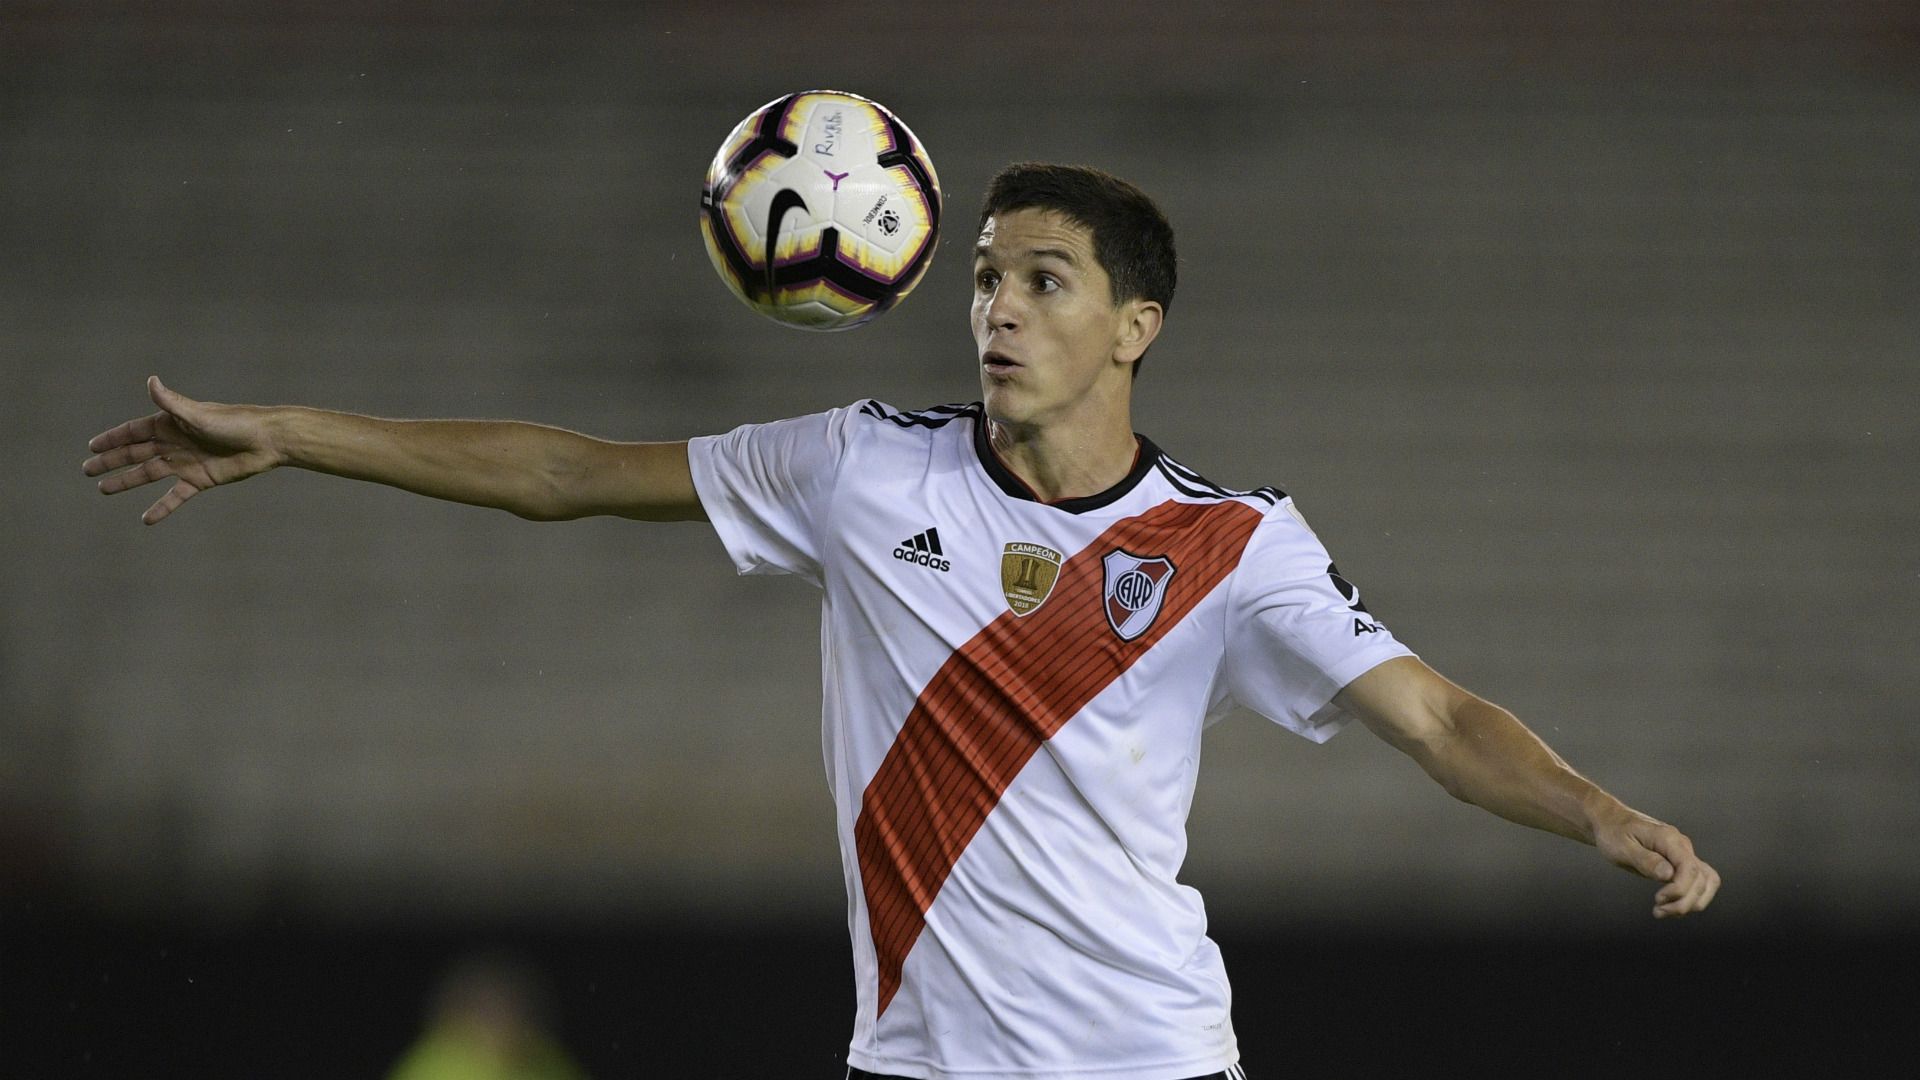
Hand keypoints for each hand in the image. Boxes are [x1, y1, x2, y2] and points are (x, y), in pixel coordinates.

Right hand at [84, 376, 284, 524]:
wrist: (267, 441)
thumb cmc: (234, 423)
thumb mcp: (198, 414)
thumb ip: (173, 403)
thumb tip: (151, 380)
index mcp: (170, 424)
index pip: (133, 432)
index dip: (112, 439)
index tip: (91, 446)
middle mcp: (175, 442)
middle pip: (135, 453)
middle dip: (112, 461)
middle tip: (88, 470)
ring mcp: (186, 462)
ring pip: (149, 474)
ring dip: (127, 481)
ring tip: (104, 489)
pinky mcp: (201, 480)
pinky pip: (176, 496)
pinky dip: (162, 507)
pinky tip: (146, 519)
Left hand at [1593, 810, 1721, 918]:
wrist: (1610, 822)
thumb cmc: (1613, 833)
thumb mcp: (1622, 847)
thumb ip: (1646, 860)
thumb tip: (1668, 875)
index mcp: (1668, 839)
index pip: (1689, 868)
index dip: (1680, 889)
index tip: (1658, 899)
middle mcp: (1682, 845)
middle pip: (1701, 879)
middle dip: (1684, 902)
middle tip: (1658, 911)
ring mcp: (1683, 854)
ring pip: (1706, 882)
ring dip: (1690, 902)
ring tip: (1664, 911)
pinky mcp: (1680, 862)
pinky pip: (1697, 882)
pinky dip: (1689, 897)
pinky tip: (1671, 904)